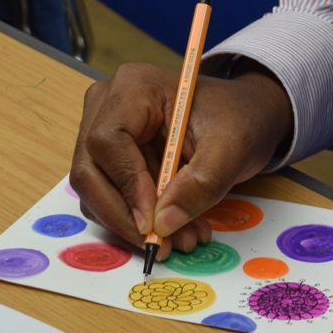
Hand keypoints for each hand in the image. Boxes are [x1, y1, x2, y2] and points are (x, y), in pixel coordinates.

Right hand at [70, 61, 294, 251]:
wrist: (242, 116)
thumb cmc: (238, 118)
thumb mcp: (233, 147)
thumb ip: (202, 183)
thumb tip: (163, 223)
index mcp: (134, 87)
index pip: (108, 140)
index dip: (127, 184)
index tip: (155, 221)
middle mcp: (107, 104)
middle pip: (90, 169)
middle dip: (124, 215)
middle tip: (162, 245)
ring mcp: (102, 128)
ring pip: (94, 189)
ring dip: (132, 222)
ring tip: (180, 238)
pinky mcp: (108, 156)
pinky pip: (107, 194)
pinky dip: (135, 218)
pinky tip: (172, 226)